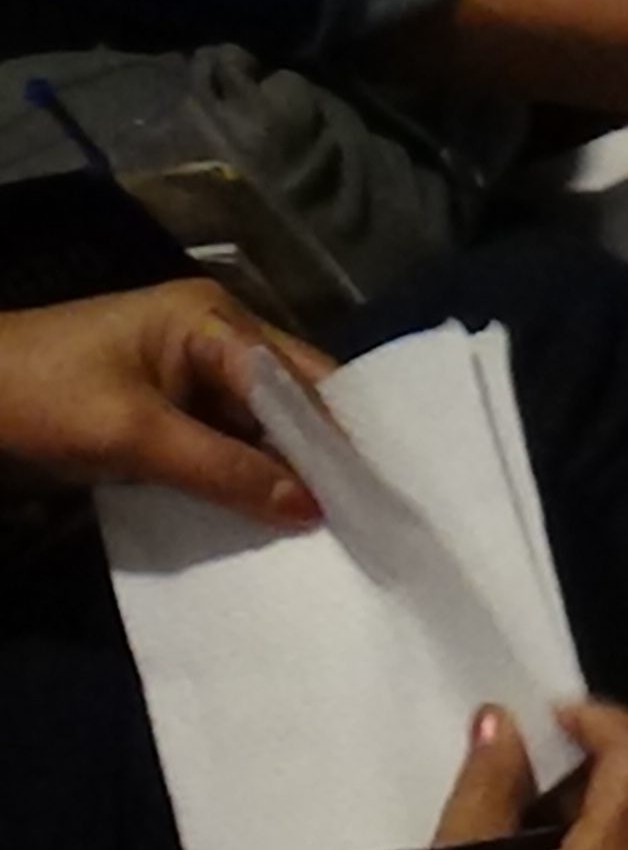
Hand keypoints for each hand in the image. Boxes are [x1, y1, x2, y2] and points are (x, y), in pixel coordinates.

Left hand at [0, 282, 335, 524]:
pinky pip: (230, 446)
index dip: (333, 438)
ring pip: (265, 429)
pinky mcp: (174, 412)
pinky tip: (274, 519)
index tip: (370, 500)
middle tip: (362, 520)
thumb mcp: (130, 434)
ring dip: (287, 474)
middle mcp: (217, 338)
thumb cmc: (37, 395)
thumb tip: (310, 509)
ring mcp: (194, 376)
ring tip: (331, 529)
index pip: (299, 380)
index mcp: (212, 320)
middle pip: (293, 401)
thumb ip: (223, 470)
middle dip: (319, 457)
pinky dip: (250, 480)